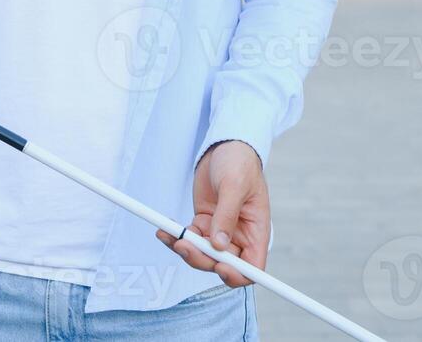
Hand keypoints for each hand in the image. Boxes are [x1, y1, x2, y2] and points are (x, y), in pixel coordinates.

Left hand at [156, 140, 269, 286]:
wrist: (225, 146)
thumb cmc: (239, 162)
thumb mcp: (235, 185)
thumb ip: (227, 215)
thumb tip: (219, 245)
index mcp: (256, 231)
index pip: (252, 267)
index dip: (237, 274)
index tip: (219, 266)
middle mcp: (239, 236)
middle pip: (222, 264)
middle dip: (201, 258)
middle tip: (184, 244)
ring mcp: (219, 231)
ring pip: (202, 255)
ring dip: (184, 249)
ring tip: (169, 235)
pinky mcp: (204, 223)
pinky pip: (190, 239)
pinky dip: (176, 238)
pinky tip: (165, 229)